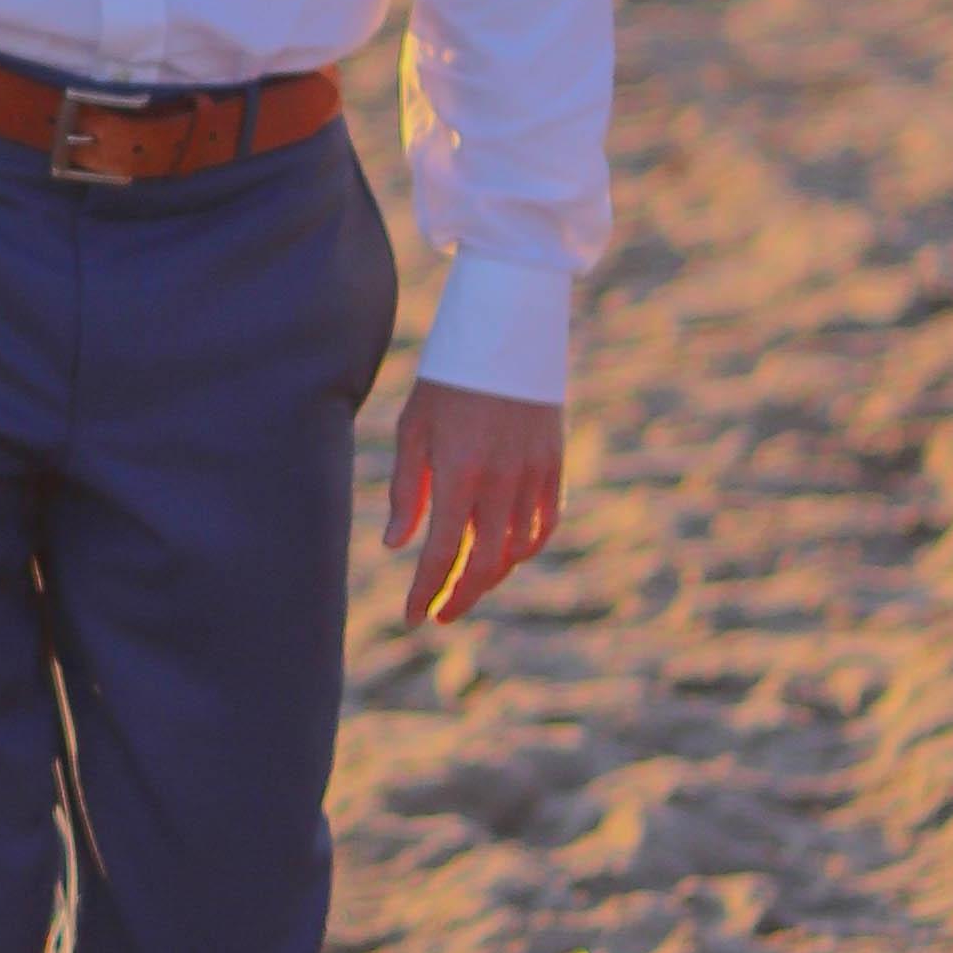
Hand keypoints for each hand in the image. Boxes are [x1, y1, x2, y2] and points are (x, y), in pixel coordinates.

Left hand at [383, 377, 565, 628]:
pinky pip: (544, 524)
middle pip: (483, 565)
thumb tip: (397, 545)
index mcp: (458, 474)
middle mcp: (500, 482)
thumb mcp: (414, 428)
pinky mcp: (554, 466)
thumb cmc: (447, 380)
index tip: (413, 618)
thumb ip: (407, 491)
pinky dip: (526, 549)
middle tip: (441, 615)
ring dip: (491, 577)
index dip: (425, 592)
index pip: (439, 554)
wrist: (506, 335)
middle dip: (461, 597)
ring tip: (467, 585)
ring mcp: (533, 476)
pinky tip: (506, 557)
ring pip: (517, 550)